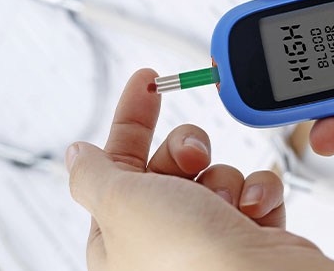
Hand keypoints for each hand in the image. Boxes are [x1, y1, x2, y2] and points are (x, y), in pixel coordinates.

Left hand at [66, 69, 333, 270]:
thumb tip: (76, 155)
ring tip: (226, 203)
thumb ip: (93, 173)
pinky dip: (257, 193)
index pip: (118, 163)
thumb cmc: (186, 255)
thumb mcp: (120, 202)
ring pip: (214, 173)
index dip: (132, 119)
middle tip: (192, 157)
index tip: (147, 80)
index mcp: (119, 237)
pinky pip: (251, 191)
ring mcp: (207, 239)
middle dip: (185, 150)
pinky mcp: (248, 238)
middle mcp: (162, 239)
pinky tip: (254, 209)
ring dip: (223, 178)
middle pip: (168, 163)